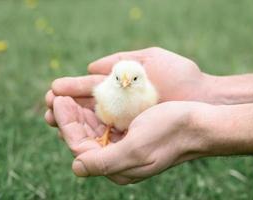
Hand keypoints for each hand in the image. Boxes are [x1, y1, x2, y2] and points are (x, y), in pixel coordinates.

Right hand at [45, 47, 207, 126]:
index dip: (70, 91)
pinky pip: (106, 139)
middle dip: (65, 110)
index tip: (53, 92)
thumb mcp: (150, 59)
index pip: (89, 90)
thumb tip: (90, 67)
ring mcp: (126, 123)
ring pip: (92, 125)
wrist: (204, 98)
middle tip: (48, 110)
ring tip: (53, 121)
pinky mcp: (132, 138)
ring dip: (72, 124)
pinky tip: (74, 136)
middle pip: (86, 109)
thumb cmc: (181, 76)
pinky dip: (89, 137)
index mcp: (120, 86)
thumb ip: (119, 59)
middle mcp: (120, 106)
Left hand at [52, 96, 210, 183]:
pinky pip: (104, 124)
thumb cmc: (171, 133)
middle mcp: (117, 159)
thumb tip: (75, 168)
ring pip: (91, 130)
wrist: (199, 123)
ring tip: (63, 95)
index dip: (66, 125)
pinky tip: (85, 100)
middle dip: (68, 117)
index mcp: (117, 167)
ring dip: (77, 113)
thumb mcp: (137, 149)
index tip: (58, 102)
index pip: (80, 148)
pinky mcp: (129, 134)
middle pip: (83, 138)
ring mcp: (123, 146)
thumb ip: (104, 162)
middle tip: (54, 97)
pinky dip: (92, 112)